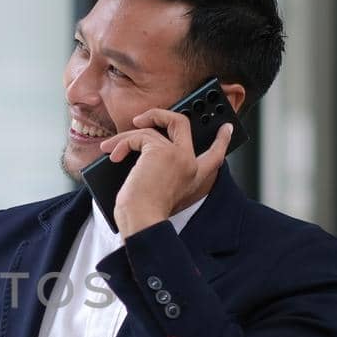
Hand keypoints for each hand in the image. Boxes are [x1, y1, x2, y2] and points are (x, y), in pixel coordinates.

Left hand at [97, 112, 231, 237]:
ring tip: (110, 147)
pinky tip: (113, 155)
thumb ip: (163, 170)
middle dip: (160, 115)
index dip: (222, 140)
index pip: (215, 155)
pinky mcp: (160, 151)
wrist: (142, 221)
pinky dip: (122, 143)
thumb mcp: (162, 190)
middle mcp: (190, 163)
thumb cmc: (145, 213)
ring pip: (150, 130)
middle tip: (142, 118)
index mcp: (194, 177)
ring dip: (125, 137)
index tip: (226, 128)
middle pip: (182, 124)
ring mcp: (177, 155)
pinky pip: (138, 136)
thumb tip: (142, 148)